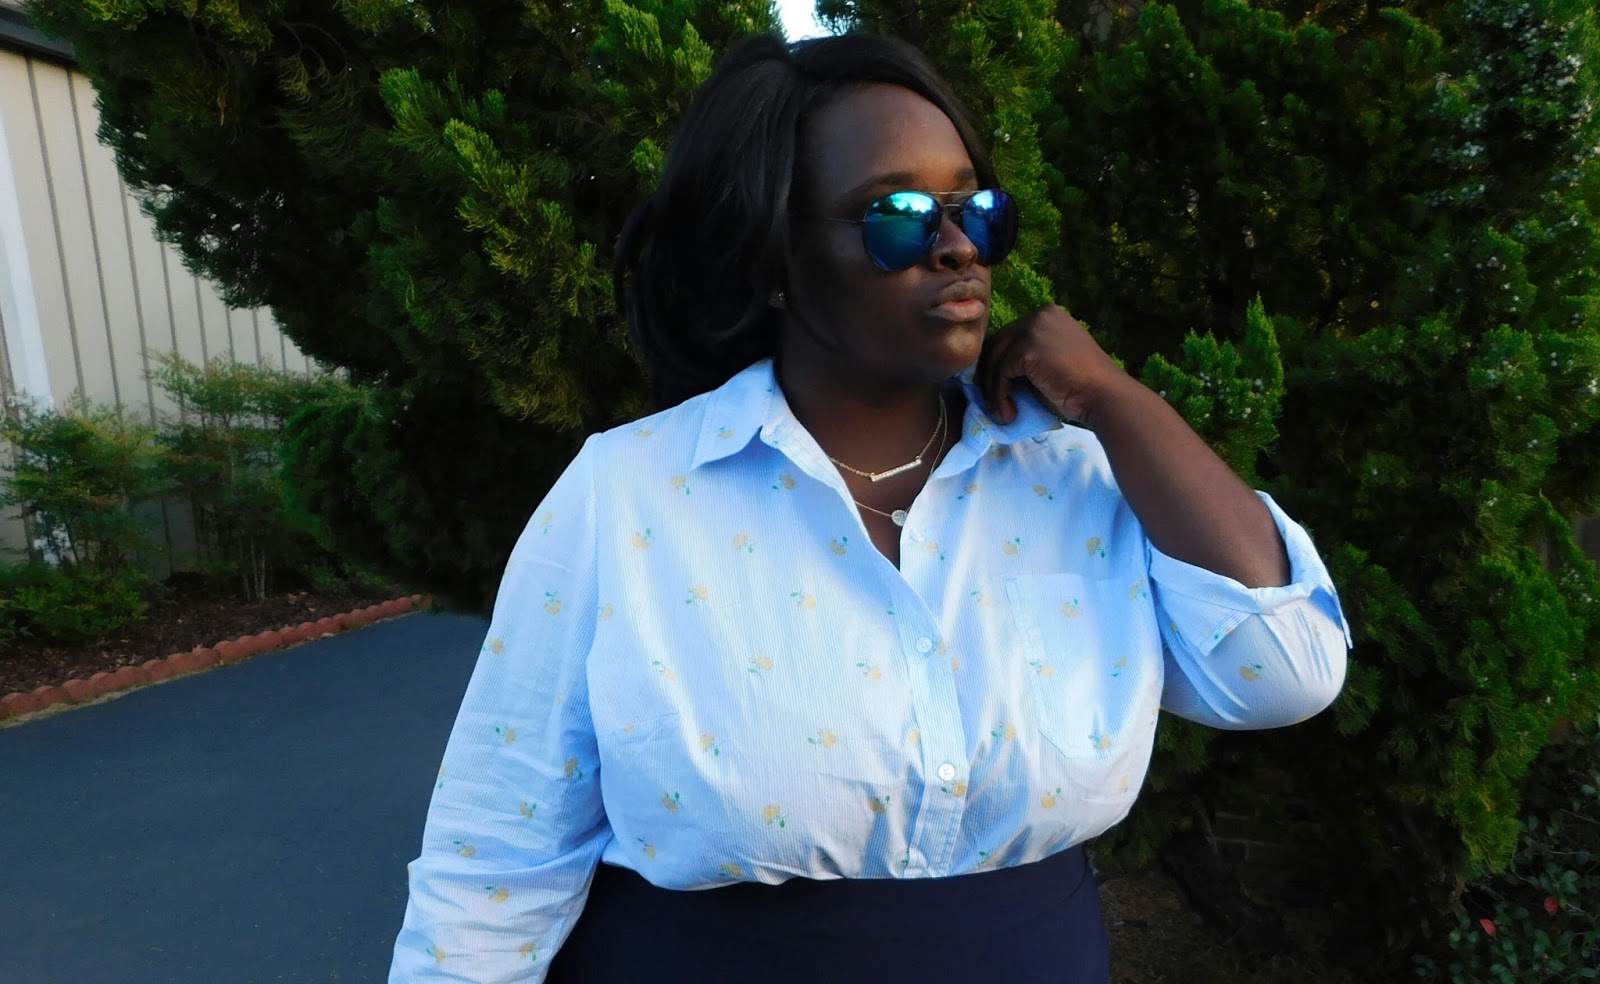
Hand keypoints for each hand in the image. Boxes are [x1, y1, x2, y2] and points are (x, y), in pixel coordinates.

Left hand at [975, 304, 1133, 427]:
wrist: (1104, 396)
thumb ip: (1024, 359)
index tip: (997, 389)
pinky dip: (1000, 395)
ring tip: (1003, 414)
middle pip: (997, 344)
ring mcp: (1032, 329)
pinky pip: (1000, 372)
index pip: (1009, 336)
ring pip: (995, 359)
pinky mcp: (1026, 348)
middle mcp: (1039, 315)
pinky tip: (1010, 412)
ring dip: (993, 390)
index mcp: (1047, 315)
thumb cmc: (1081, 387)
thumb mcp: (1048, 364)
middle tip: (992, 403)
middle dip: (990, 375)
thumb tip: (991, 372)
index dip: (998, 364)